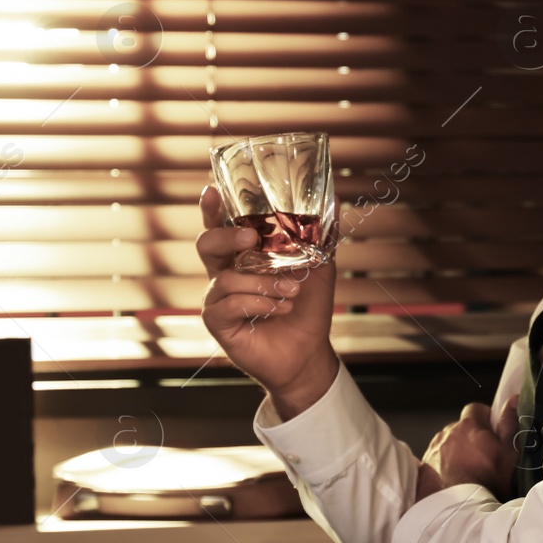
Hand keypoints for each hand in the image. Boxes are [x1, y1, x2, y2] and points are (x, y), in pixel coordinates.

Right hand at [197, 186, 338, 417]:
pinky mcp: (218, 323)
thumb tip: (336, 200)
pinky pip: (229, 304)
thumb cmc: (308, 307)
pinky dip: (258, 304)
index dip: (211, 209)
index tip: (212, 191)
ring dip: (263, 283)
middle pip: (206, 244)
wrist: (309, 351)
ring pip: (226, 278)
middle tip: (252, 237)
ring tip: (290, 292)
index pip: (219, 226)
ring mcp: (218, 299)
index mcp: (242, 255)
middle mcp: (224, 273)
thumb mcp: (320, 266)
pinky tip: (280, 309)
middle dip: (226, 236)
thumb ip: (321, 235)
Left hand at [415, 400, 518, 501]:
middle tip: (483, 457)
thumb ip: (510, 423)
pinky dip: (443, 466)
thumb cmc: (489, 482)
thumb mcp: (510, 454)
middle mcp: (446, 433)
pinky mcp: (422, 467)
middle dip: (471, 437)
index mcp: (469, 426)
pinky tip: (453, 481)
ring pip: (447, 444)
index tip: (493, 433)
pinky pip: (436, 460)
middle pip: (461, 427)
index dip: (486, 419)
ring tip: (468, 472)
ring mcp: (432, 450)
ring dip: (456, 452)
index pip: (476, 408)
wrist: (460, 512)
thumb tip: (513, 400)